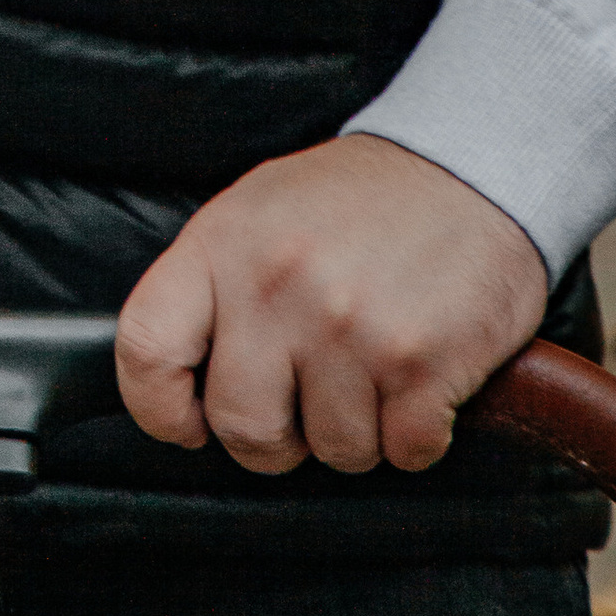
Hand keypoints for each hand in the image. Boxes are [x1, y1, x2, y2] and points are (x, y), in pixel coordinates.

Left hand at [115, 136, 547, 478]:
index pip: (145, 347)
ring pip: (334, 450)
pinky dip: (417, 432)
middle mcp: (278, 283)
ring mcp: (349, 325)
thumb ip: (213, 285)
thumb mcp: (259, 211)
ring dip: (359, 429)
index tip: (189, 423)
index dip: (157, 408)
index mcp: (224, 242)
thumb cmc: (357, 200)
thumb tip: (177, 381)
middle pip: (241, 427)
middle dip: (277, 437)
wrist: (470, 162)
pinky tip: (420, 376)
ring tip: (373, 364)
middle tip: (307, 399)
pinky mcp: (421, 361)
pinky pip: (404, 453)